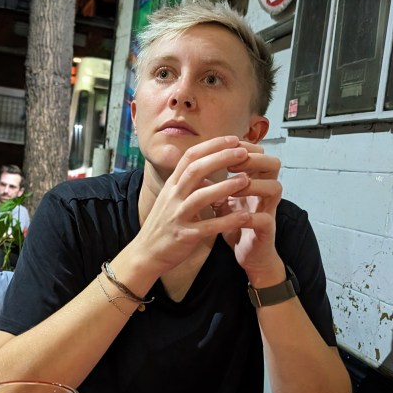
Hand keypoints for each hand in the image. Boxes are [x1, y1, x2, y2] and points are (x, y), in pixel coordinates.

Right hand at [134, 136, 258, 273]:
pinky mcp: (184, 236)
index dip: (212, 146)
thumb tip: (208, 171)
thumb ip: (189, 184)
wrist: (145, 253)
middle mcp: (172, 196)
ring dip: (225, 187)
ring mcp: (177, 216)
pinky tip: (244, 216)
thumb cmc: (163, 225)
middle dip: (220, 159)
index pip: (190, 157)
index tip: (233, 140)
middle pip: (196, 170)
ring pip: (200, 196)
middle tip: (243, 152)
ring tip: (247, 180)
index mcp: (172, 185)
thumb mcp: (172, 198)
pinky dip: (226, 221)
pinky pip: (207, 227)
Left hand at [214, 141, 283, 284]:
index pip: (258, 153)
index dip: (242, 147)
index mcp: (256, 182)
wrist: (247, 256)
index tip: (223, 149)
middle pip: (274, 164)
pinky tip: (234, 216)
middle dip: (252, 159)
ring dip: (252, 185)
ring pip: (274, 187)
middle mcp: (266, 193)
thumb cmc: (236, 225)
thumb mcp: (223, 202)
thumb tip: (195, 166)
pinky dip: (248, 217)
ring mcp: (269, 210)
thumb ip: (214, 185)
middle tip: (231, 164)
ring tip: (233, 188)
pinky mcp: (267, 230)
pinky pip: (264, 219)